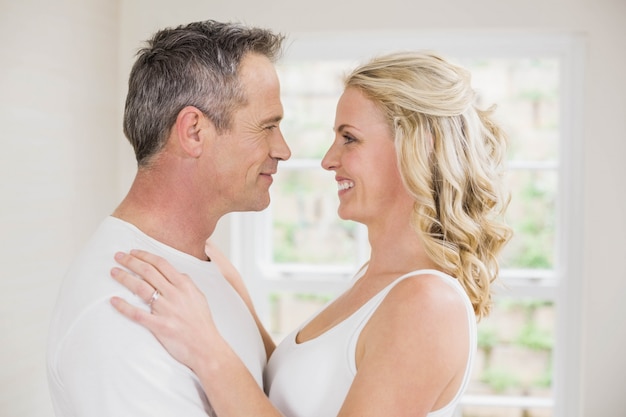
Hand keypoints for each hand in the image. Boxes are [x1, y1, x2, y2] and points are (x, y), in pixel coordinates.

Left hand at [110, 250, 216, 371]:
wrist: (206, 347)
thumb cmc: (202, 323)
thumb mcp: (199, 297)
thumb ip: (187, 284)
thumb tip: (176, 273)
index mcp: (184, 285)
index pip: (161, 264)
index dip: (144, 255)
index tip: (133, 252)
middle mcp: (175, 294)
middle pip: (148, 271)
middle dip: (130, 261)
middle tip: (117, 256)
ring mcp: (166, 310)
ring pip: (141, 288)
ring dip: (124, 278)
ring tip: (114, 272)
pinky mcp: (159, 326)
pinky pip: (137, 314)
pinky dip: (124, 307)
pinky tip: (114, 300)